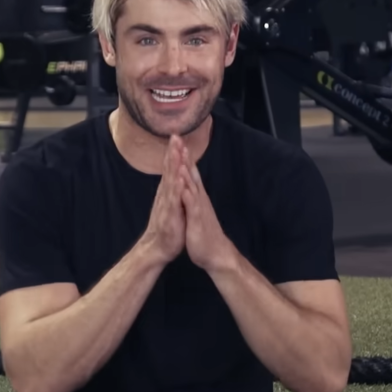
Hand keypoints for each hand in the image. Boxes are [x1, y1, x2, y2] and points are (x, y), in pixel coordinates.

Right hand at [141, 136, 186, 265]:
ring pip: (171, 180)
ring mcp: (167, 203)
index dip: (173, 153)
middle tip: (175, 135)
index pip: (171, 169)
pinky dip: (176, 187)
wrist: (157, 248)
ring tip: (176, 150)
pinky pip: (174, 198)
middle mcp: (166, 195)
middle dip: (172, 152)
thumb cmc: (167, 228)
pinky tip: (179, 177)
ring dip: (173, 165)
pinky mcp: (170, 214)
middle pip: (169, 170)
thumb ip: (171, 192)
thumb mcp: (170, 206)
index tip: (176, 137)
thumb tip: (174, 180)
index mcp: (168, 192)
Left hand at [179, 145, 234, 272]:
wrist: (215, 253)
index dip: (183, 157)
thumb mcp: (196, 212)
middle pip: (191, 173)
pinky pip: (192, 205)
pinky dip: (188, 194)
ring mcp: (199, 207)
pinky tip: (183, 185)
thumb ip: (193, 198)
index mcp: (196, 196)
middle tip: (178, 138)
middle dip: (184, 156)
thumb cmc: (203, 233)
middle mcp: (199, 198)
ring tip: (181, 154)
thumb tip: (189, 186)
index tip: (176, 141)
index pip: (189, 172)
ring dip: (187, 170)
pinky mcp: (198, 219)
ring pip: (192, 185)